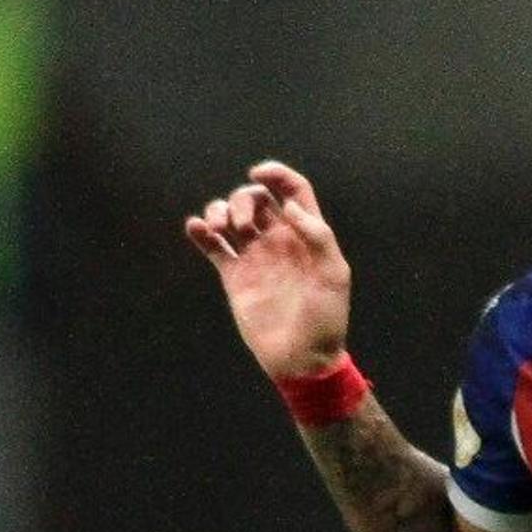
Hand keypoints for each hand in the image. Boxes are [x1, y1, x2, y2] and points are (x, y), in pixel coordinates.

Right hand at [184, 160, 352, 378]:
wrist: (301, 358)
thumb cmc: (325, 319)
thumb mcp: (334, 275)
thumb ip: (317, 236)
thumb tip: (289, 207)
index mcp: (307, 235)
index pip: (293, 191)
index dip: (277, 174)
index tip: (258, 173)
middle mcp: (279, 240)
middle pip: (256, 199)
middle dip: (242, 198)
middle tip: (241, 225)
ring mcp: (255, 257)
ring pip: (231, 217)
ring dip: (219, 210)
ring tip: (219, 227)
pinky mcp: (234, 276)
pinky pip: (214, 246)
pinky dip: (200, 231)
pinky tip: (196, 227)